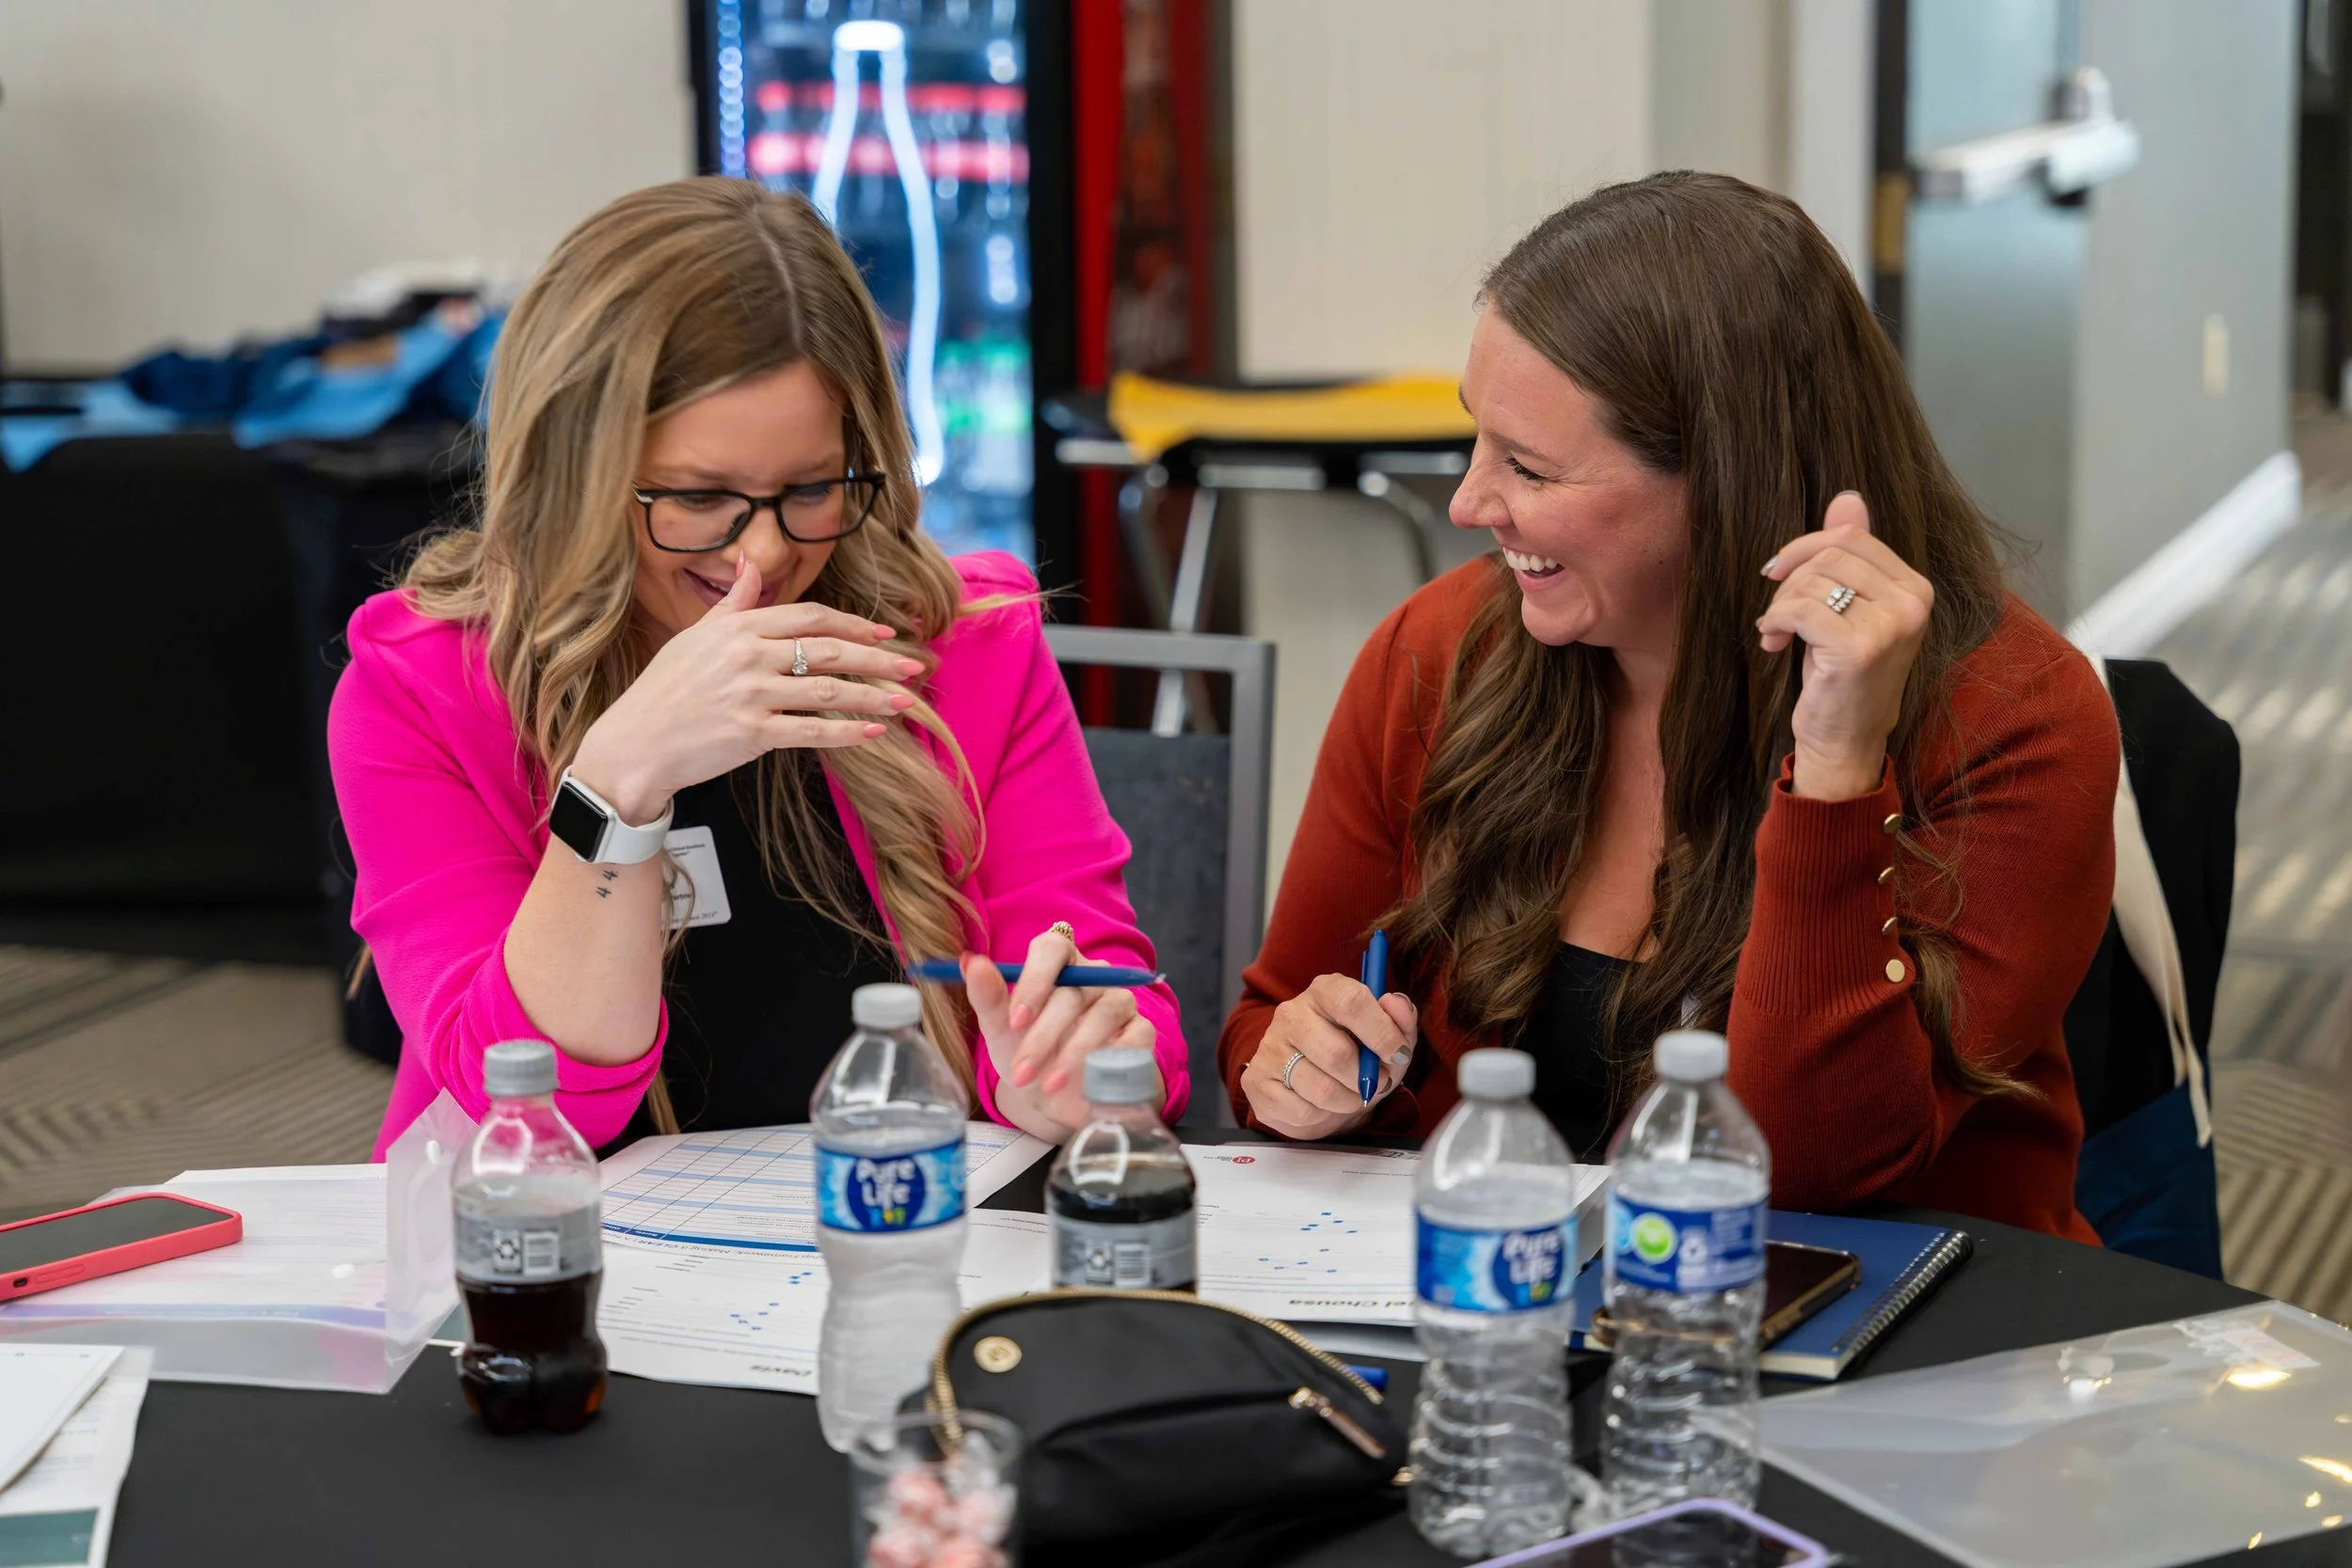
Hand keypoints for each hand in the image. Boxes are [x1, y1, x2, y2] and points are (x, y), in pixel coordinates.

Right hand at [570, 555, 924, 819]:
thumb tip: (748, 564)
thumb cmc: (664, 691)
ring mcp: (750, 695)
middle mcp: (747, 656)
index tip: (885, 632)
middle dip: (878, 658)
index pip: (810, 616)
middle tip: (913, 665)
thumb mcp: (694, 636)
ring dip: (873, 696)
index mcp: (737, 627)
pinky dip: (846, 733)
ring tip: (906, 701)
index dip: (853, 623)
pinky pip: (811, 731)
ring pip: (828, 691)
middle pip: (829, 650)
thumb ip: (732, 602)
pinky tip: (873, 733)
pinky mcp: (751, 734)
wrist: (633, 745)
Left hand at [964, 928, 1157, 1138]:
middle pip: (1073, 991)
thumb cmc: (1029, 1055)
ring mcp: (1121, 1001)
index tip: (1015, 1021)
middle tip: (1021, 1072)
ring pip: (1104, 1014)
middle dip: (1043, 1036)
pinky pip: (1132, 1039)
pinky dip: (1106, 1063)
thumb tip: (970, 961)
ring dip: (1073, 1053)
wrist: (1057, 1101)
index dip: (1034, 981)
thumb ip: (987, 996)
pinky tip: (1086, 1084)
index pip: (1052, 947)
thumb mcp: (1001, 1031)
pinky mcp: (1142, 1031)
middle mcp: (1094, 975)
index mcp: (1058, 963)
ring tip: (1048, 1086)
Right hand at [1239, 974, 1416, 1140]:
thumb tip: (1397, 1004)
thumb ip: (1400, 1018)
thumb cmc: (1357, 1056)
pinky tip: (1321, 1105)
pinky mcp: (1256, 1081)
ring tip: (1350, 1096)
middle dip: (1366, 1079)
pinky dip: (1322, 1117)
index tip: (1397, 1054)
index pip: (1351, 1001)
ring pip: (1321, 1089)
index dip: (1381, 1032)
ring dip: (1348, 1101)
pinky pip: (1301, 1111)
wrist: (1317, 1088)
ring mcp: (1270, 1047)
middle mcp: (1291, 1013)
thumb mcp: (1388, 1037)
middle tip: (1375, 1083)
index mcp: (1324, 991)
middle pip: (1336, 1053)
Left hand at [1758, 491, 1933, 800]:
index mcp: (1916, 587)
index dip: (1804, 549)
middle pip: (1830, 554)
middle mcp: (1913, 602)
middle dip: (1790, 580)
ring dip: (1780, 605)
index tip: (1778, 576)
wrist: (1846, 739)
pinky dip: (1775, 620)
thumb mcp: (1846, 608)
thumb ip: (1849, 556)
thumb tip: (1847, 497)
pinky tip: (1773, 642)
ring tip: (1776, 633)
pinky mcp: (1861, 648)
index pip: (1851, 537)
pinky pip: (1800, 609)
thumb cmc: (1841, 675)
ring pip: (1813, 580)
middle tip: (1776, 614)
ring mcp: (1892, 625)